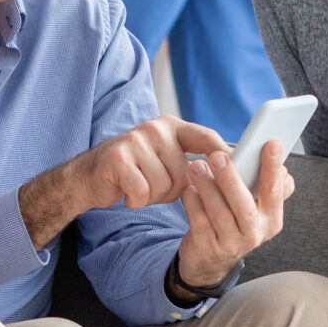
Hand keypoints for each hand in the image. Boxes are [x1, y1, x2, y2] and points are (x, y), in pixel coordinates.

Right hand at [79, 117, 221, 211]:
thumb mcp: (166, 160)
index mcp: (171, 127)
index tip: (237, 171)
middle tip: (152, 185)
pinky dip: (136, 200)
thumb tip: (229, 176)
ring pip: (164, 185)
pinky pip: (143, 191)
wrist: (90, 176)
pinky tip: (127, 192)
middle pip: (185, 174)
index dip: (223, 156)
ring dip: (153, 196)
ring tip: (138, 186)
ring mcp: (135, 141)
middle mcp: (155, 129)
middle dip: (172, 191)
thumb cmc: (134, 172)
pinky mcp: (118, 158)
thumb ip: (192, 162)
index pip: (207, 138)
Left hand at [176, 139, 292, 289]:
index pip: (276, 190)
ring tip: (196, 166)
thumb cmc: (233, 222)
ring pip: (219, 213)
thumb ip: (262, 183)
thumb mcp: (254, 208)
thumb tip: (272, 149)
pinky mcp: (207, 247)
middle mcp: (255, 232)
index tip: (271, 143)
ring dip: (207, 187)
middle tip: (218, 156)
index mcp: (271, 218)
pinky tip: (188, 189)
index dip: (274, 167)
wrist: (210, 261)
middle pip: (244, 205)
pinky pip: (199, 222)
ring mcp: (231, 243)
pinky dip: (193, 203)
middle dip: (231, 179)